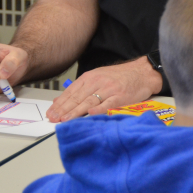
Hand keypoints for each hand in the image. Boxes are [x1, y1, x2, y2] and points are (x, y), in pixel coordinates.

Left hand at [45, 57, 162, 122]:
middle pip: (77, 97)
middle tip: (53, 119)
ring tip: (65, 120)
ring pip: (89, 101)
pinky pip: (107, 104)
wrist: (142, 72)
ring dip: (76, 111)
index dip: (60, 103)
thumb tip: (62, 100)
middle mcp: (98, 82)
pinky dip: (98, 110)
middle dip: (64, 109)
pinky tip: (90, 114)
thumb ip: (81, 88)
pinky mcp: (120, 96)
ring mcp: (109, 89)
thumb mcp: (98, 77)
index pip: (71, 91)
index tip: (51, 113)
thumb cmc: (120, 77)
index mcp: (91, 77)